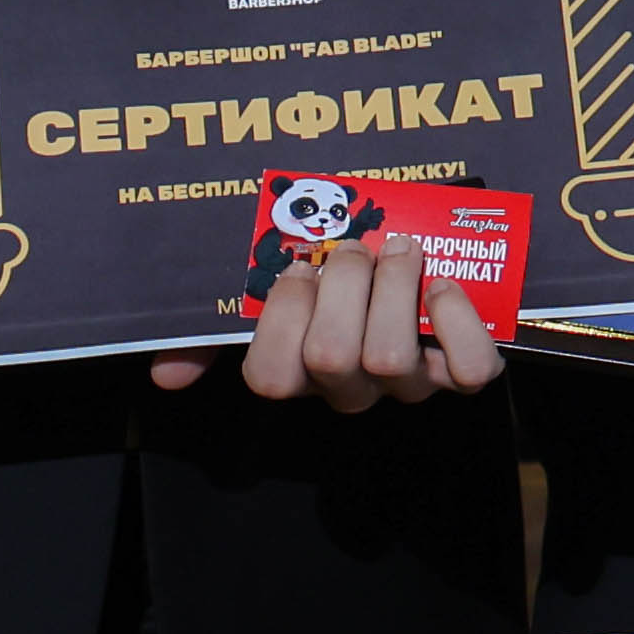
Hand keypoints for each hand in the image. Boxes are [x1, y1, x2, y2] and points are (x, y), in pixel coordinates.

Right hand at [149, 239, 503, 408]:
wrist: (406, 247)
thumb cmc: (329, 273)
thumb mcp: (263, 294)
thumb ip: (210, 331)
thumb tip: (165, 377)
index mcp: (298, 370)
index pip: (271, 377)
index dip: (283, 316)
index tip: (299, 266)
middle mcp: (351, 388)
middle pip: (330, 358)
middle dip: (341, 284)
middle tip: (355, 246)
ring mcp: (408, 383)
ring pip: (389, 360)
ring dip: (393, 288)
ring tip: (400, 250)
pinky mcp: (462, 370)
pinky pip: (469, 369)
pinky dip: (457, 322)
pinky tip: (442, 286)